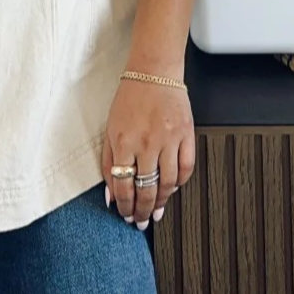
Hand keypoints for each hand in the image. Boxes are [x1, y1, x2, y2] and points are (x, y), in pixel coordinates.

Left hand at [102, 77, 194, 229]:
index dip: (125, 207)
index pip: (124, 187)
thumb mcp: (109, 130)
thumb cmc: (130, 98)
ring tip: (157, 211)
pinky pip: (186, 168)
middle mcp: (147, 143)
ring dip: (162, 202)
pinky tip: (173, 188)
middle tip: (141, 222)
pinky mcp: (187, 133)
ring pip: (168, 184)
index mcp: (124, 142)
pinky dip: (180, 183)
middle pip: (146, 190)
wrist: (153, 72)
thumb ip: (107, 163)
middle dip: (142, 211)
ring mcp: (169, 139)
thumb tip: (111, 195)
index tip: (125, 215)